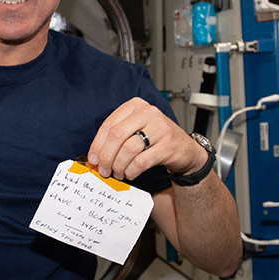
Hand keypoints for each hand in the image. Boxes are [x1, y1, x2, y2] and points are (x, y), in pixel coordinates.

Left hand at [87, 97, 208, 179]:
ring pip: (128, 149)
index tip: (93, 158)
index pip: (109, 125)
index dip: (97, 144)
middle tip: (103, 170)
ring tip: (117, 173)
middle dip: (106, 156)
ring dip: (118, 166)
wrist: (185, 149)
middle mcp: (148, 113)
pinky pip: (141, 162)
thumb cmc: (156, 138)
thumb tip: (95, 155)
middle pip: (116, 136)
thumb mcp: (136, 129)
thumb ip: (117, 137)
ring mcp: (160, 128)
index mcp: (135, 106)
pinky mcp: (167, 145)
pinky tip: (130, 173)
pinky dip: (131, 171)